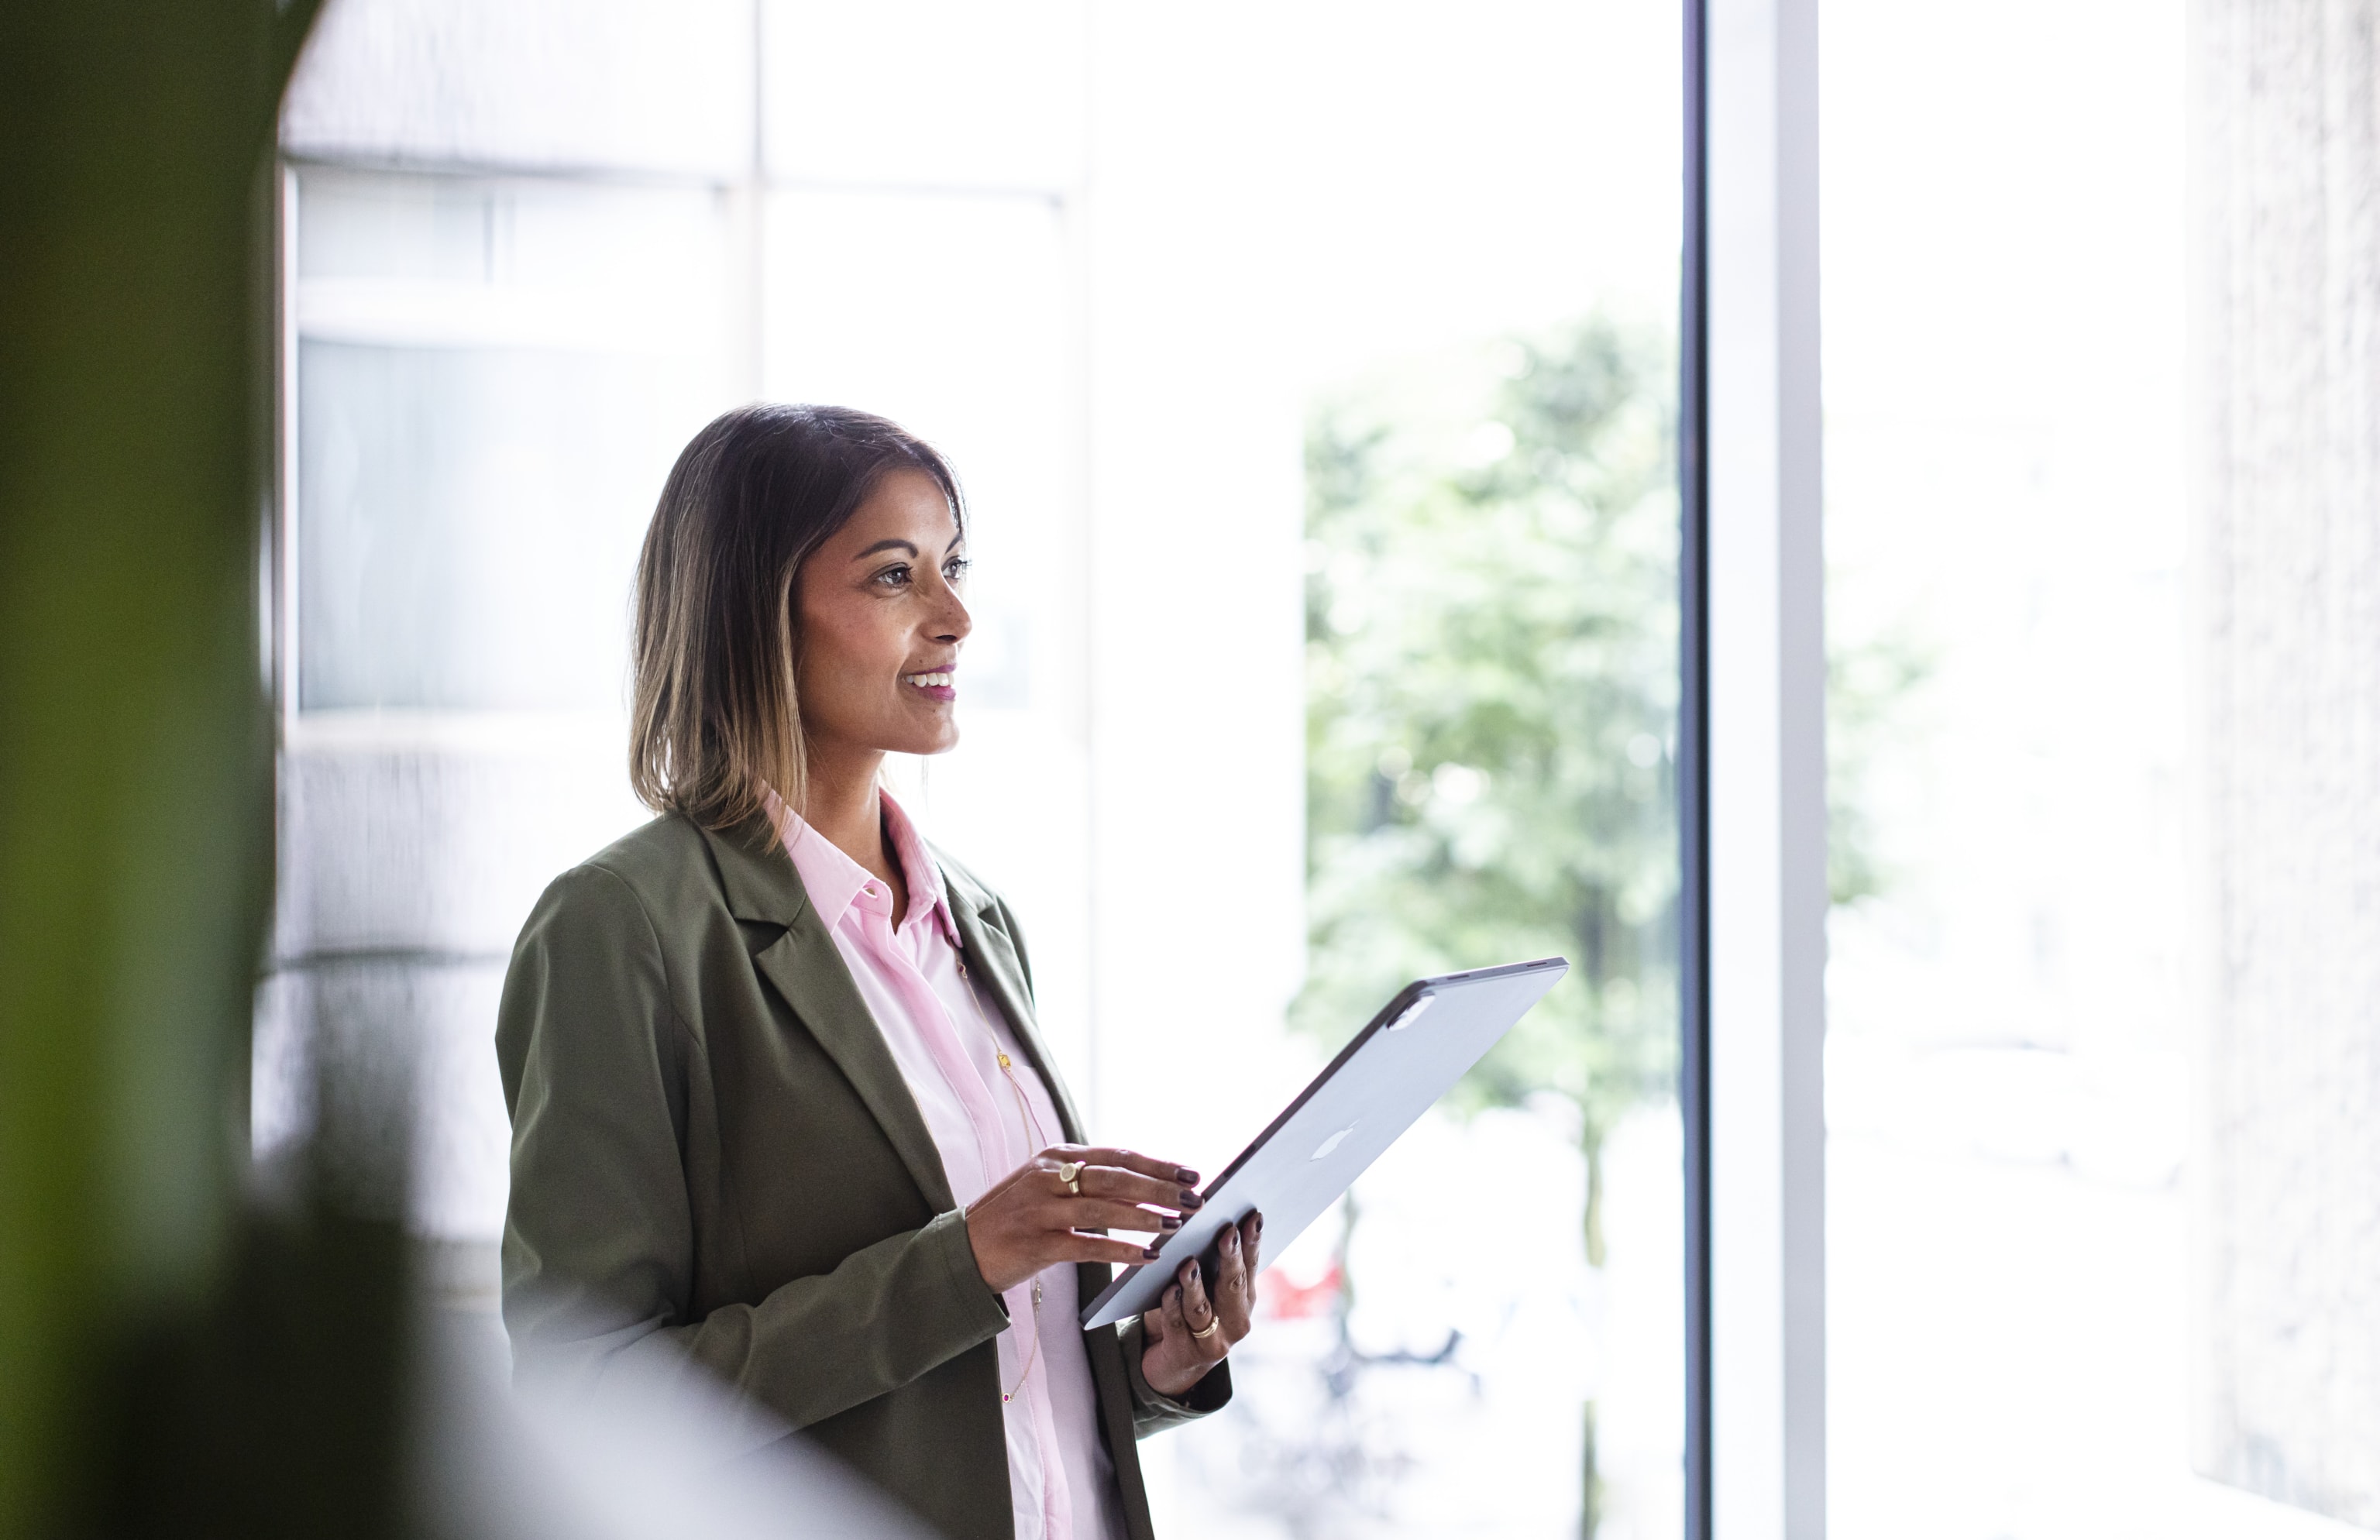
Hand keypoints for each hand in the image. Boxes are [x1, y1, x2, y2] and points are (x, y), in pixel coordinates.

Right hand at [966, 1145, 1202, 1294]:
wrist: (963, 1249)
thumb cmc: (1012, 1217)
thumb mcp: (1045, 1186)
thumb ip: (1086, 1181)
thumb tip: (1142, 1186)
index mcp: (1055, 1159)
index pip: (1116, 1156)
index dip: (1156, 1164)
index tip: (1190, 1173)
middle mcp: (1049, 1178)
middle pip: (1115, 1178)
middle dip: (1159, 1188)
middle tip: (1194, 1199)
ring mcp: (1041, 1210)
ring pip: (1103, 1209)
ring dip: (1144, 1217)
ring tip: (1176, 1225)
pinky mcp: (1037, 1244)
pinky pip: (1087, 1246)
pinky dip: (1120, 1250)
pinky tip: (1146, 1256)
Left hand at [1139, 1210, 1260, 1397]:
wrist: (1175, 1361)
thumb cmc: (1191, 1310)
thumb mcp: (1209, 1288)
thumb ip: (1215, 1263)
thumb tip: (1213, 1218)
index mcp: (1246, 1299)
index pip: (1251, 1265)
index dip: (1253, 1242)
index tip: (1253, 1217)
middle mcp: (1236, 1322)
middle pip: (1233, 1286)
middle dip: (1231, 1258)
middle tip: (1227, 1233)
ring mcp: (1213, 1342)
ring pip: (1202, 1309)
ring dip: (1195, 1286)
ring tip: (1189, 1265)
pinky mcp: (1185, 1354)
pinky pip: (1176, 1325)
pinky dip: (1172, 1306)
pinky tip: (1168, 1290)